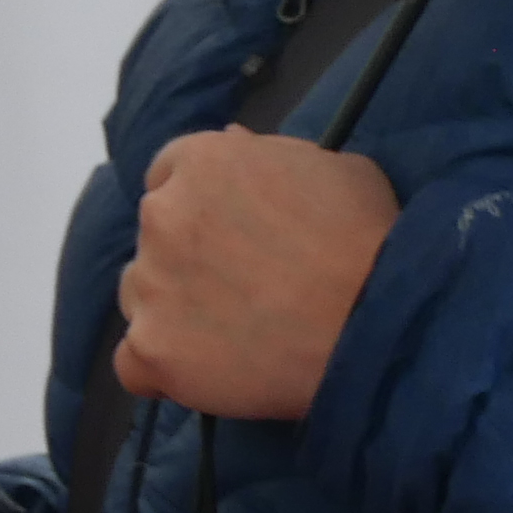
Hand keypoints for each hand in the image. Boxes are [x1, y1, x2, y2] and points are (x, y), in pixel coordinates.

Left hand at [112, 129, 396, 419]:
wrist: (379, 325)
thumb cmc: (370, 240)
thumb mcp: (337, 169)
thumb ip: (271, 155)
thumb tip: (232, 141)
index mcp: (202, 163)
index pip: (169, 173)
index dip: (199, 203)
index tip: (227, 230)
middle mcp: (162, 215)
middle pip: (154, 235)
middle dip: (188, 255)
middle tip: (245, 285)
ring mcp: (150, 285)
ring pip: (140, 296)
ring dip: (172, 309)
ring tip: (235, 332)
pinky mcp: (150, 349)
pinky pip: (133, 363)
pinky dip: (160, 369)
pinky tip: (204, 371)